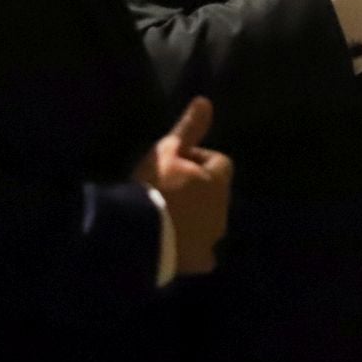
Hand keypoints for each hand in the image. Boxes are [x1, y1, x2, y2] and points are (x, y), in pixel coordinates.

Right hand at [135, 97, 231, 276]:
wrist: (138, 235)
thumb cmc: (152, 188)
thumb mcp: (166, 151)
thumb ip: (188, 128)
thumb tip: (206, 100)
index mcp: (218, 182)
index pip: (219, 162)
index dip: (197, 159)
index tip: (174, 164)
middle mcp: (222, 210)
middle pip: (215, 193)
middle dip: (197, 189)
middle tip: (165, 190)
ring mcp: (213, 238)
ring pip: (210, 221)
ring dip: (195, 216)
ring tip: (164, 216)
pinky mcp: (201, 260)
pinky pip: (203, 253)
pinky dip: (193, 248)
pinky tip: (175, 246)